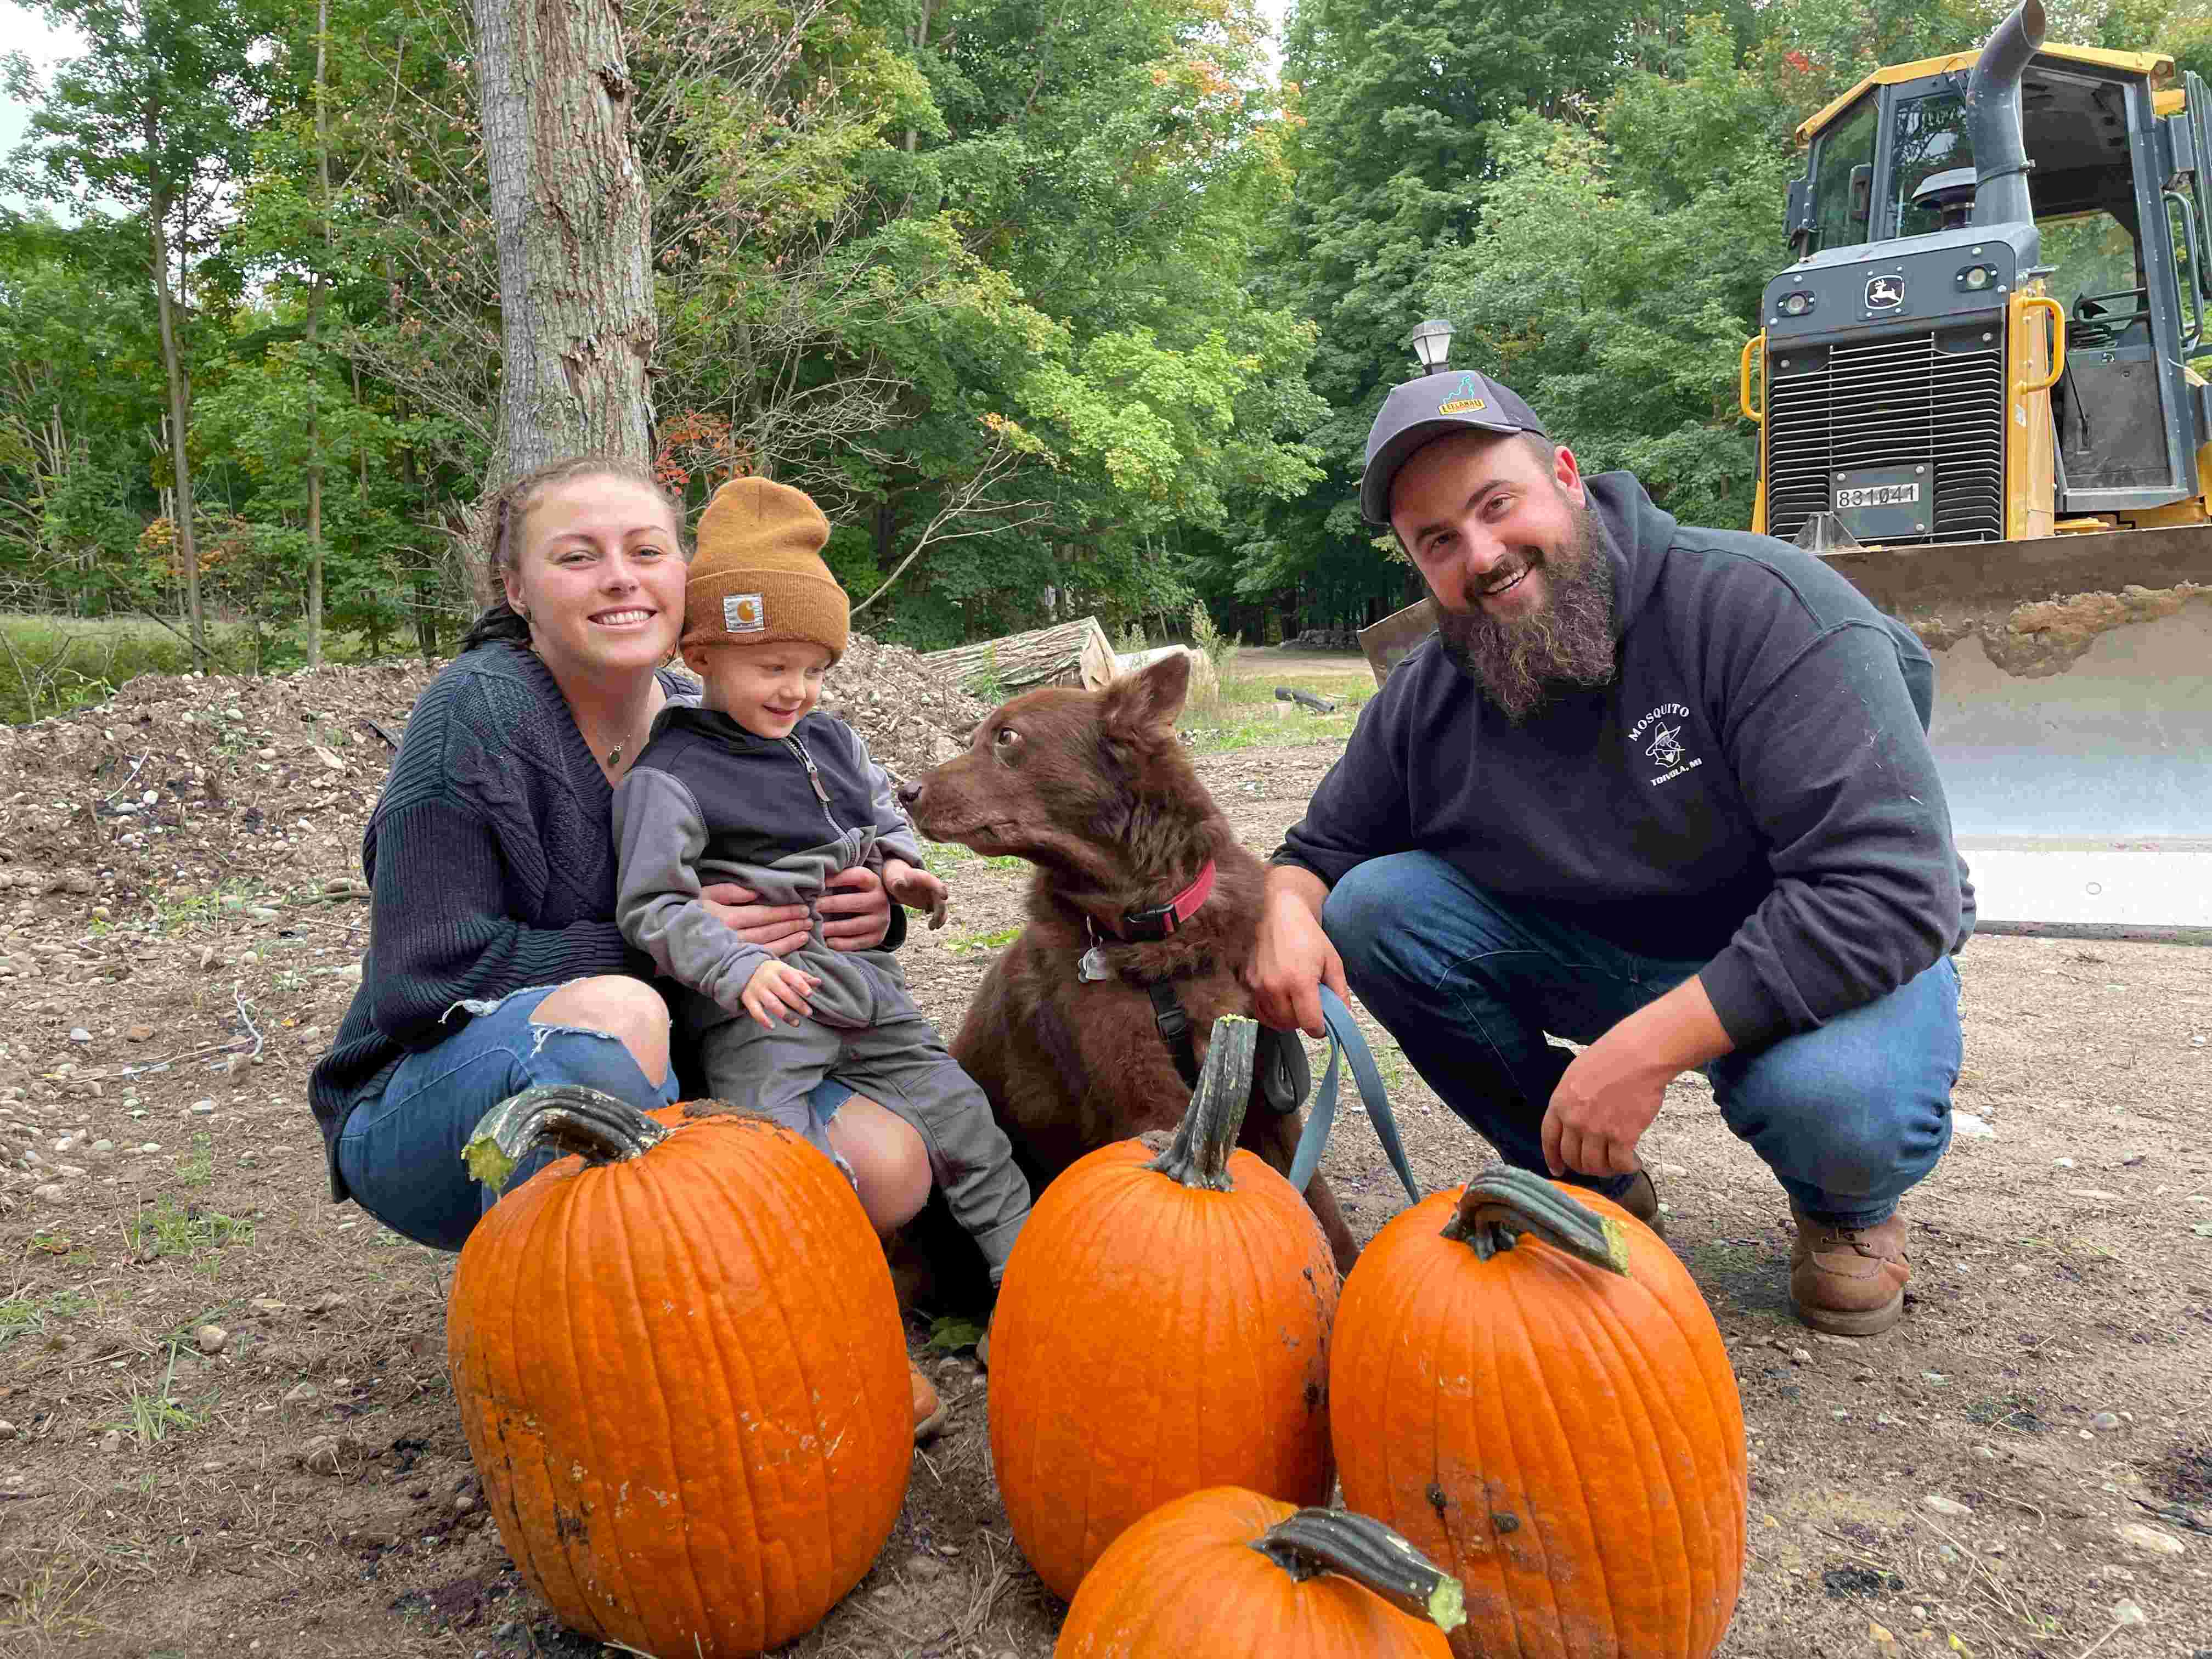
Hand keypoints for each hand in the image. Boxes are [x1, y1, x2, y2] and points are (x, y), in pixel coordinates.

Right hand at [698, 881, 812, 957]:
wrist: (670, 938)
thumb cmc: (690, 912)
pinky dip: (776, 955)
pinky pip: (758, 960)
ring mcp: (733, 953)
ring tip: (805, 934)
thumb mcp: (706, 895)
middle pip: (769, 931)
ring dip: (788, 940)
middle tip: (810, 920)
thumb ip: (730, 891)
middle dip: (791, 925)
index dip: (784, 912)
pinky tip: (789, 950)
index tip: (802, 908)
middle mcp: (732, 938)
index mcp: (727, 918)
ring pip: (766, 947)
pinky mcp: (733, 964)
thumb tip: (755, 893)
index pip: (763, 915)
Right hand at [740, 957, 818, 1028]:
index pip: (791, 976)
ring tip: (797, 1023)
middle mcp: (767, 979)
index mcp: (779, 969)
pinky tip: (772, 1027)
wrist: (745, 970)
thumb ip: (803, 977)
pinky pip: (755, 1011)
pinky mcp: (749, 999)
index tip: (810, 994)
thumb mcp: (787, 971)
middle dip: (797, 1004)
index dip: (801, 985)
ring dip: (785, 1014)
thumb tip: (818, 982)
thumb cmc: (773, 972)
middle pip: (784, 993)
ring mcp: (757, 990)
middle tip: (809, 1013)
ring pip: (771, 1004)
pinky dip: (763, 1020)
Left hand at [817, 865, 892, 950]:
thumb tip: (814, 878)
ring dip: (833, 927)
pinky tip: (827, 942)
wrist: (878, 909)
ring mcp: (880, 920)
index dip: (839, 879)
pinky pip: (858, 942)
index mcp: (874, 882)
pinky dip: (841, 944)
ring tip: (815, 927)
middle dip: (830, 904)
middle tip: (812, 907)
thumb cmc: (856, 891)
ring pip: (855, 925)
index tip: (819, 882)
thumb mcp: (853, 880)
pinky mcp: (877, 937)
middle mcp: (880, 900)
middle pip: (854, 902)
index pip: (858, 877)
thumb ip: (838, 877)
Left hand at [882, 859, 948, 929]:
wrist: (898, 880)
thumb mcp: (896, 879)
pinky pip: (937, 913)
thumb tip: (899, 883)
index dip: (941, 890)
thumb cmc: (897, 877)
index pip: (937, 884)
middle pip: (941, 900)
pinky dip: (936, 920)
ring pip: (941, 908)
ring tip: (931, 927)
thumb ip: (898, 882)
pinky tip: (930, 926)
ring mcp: (932, 896)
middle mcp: (933, 888)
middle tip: (935, 923)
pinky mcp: (930, 903)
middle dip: (940, 912)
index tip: (944, 897)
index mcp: (926, 879)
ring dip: (940, 918)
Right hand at [1243, 867, 1345, 1038]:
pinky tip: (1282, 1001)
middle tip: (1312, 1006)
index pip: (1310, 1023)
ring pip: (1275, 1021)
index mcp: (1299, 981)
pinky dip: (1272, 1013)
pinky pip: (1260, 1011)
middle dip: (1304, 1021)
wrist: (1279, 913)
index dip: (1320, 1028)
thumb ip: (1339, 991)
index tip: (1324, 1023)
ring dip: (1288, 1018)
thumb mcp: (1332, 961)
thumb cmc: (1307, 935)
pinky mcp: (1249, 983)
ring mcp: (1258, 985)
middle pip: (1292, 1025)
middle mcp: (1275, 986)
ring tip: (1297, 1001)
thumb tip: (1343, 1016)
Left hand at [1538, 976, 1732, 1178]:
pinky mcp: (1622, 1136)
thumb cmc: (1612, 1057)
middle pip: (1572, 1158)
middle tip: (1598, 1164)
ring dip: (1606, 1169)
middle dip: (1584, 1166)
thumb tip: (1573, 1121)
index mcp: (1560, 1103)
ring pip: (1595, 1165)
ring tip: (1617, 1162)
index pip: (1549, 1140)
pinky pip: (1620, 1164)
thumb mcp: (1576, 1074)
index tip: (1558, 1169)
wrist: (1639, 1054)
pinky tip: (1633, 1162)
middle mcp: (1574, 1120)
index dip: (1553, 1158)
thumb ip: (1570, 1100)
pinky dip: (1627, 1167)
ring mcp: (1596, 1130)